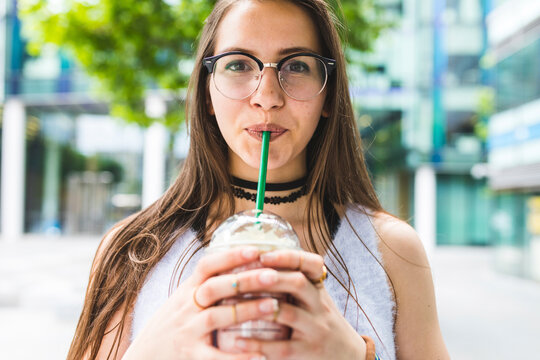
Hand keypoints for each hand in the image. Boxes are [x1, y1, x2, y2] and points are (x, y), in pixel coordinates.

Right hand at [123, 246, 269, 359]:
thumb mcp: (182, 300)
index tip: (256, 249)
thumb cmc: (170, 326)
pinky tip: (261, 356)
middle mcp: (185, 309)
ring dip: (246, 310)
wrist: (142, 358)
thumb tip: (239, 261)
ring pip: (216, 317)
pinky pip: (215, 358)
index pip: (206, 266)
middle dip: (245, 280)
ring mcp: (186, 332)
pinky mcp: (190, 358)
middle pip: (215, 288)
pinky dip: (238, 357)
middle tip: (273, 274)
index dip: (230, 256)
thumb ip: (205, 284)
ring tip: (274, 305)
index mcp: (187, 292)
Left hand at [228, 250, 367, 359]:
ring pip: (289, 313)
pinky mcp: (308, 352)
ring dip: (259, 307)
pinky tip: (237, 341)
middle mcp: (320, 305)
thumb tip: (253, 258)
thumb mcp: (314, 297)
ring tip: (233, 304)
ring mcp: (316, 329)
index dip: (287, 256)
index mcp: (318, 287)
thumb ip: (293, 281)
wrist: (348, 355)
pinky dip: (258, 343)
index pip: (310, 263)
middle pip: (297, 283)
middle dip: (267, 278)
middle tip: (240, 277)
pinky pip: (282, 347)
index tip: (262, 254)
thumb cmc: (319, 321)